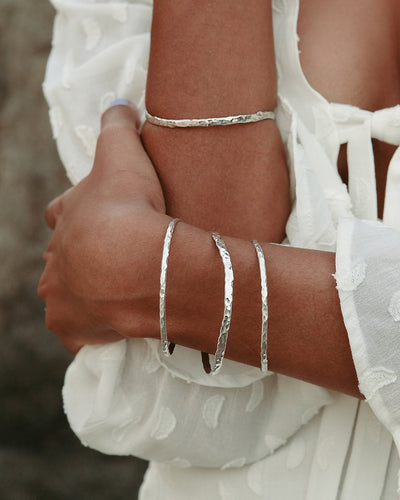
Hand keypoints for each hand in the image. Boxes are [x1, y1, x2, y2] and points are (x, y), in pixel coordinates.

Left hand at [38, 104, 167, 352]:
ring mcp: (62, 296)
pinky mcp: (74, 328)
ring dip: (82, 291)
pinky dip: (87, 329)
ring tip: (110, 293)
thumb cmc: (127, 206)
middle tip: (110, 257)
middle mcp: (55, 259)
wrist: (138, 260)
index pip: (61, 212)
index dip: (76, 213)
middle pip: (62, 256)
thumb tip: (119, 102)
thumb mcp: (122, 154)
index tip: (96, 216)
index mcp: (65, 218)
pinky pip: (77, 332)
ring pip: (64, 293)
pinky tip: (104, 327)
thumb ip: (117, 126)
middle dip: (80, 255)